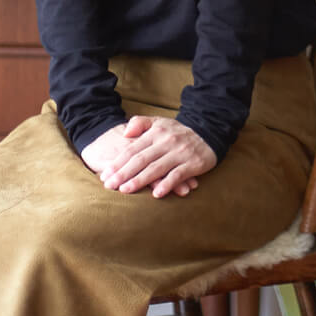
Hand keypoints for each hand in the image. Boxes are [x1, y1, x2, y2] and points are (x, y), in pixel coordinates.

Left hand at [84, 117, 213, 197]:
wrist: (209, 131)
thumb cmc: (178, 131)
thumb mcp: (159, 122)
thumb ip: (140, 123)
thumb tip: (125, 133)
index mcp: (156, 133)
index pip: (133, 149)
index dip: (118, 163)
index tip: (105, 175)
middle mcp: (167, 142)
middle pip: (141, 159)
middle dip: (124, 173)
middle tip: (109, 185)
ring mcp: (180, 153)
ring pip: (157, 168)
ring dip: (140, 180)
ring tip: (125, 190)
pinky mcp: (193, 163)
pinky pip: (178, 175)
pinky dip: (167, 184)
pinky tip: (156, 193)